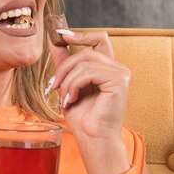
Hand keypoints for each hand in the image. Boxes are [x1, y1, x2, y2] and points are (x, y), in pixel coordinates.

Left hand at [47, 18, 130, 173]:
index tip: (61, 36)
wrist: (92, 138)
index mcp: (108, 68)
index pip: (99, 39)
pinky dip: (74, 85)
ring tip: (63, 98)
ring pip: (84, 62)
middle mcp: (118, 68)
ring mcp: (121, 73)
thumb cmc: (84, 117)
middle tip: (53, 86)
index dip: (81, 35)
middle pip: (85, 52)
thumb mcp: (69, 85)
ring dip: (67, 80)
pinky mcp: (119, 81)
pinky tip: (71, 99)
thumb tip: (55, 41)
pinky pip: (89, 72)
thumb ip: (65, 63)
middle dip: (63, 67)